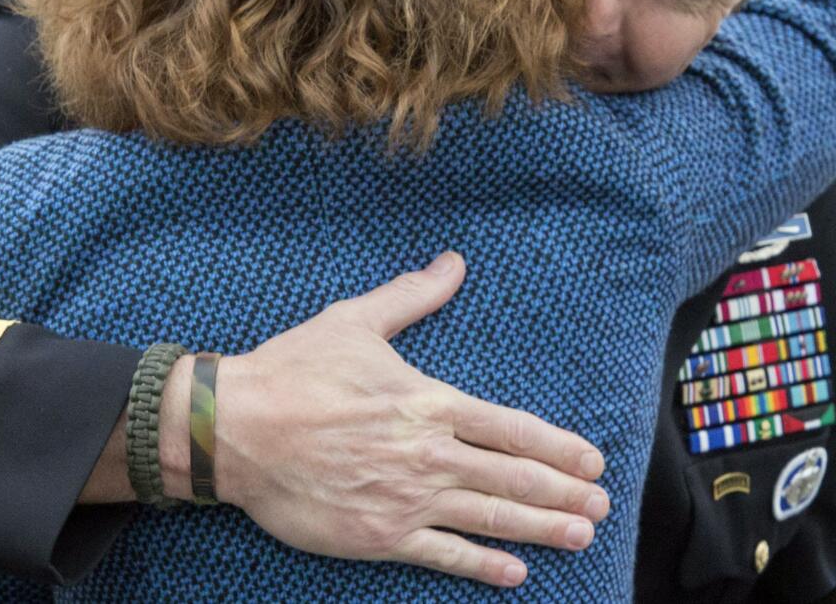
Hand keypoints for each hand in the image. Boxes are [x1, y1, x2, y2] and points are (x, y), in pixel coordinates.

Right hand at [203, 252, 609, 587]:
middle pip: (513, 478)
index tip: (591, 459)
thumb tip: (453, 262)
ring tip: (580, 535)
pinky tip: (513, 573)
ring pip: (489, 519)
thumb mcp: (355, 321)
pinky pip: (442, 556)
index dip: (558, 446)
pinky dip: (482, 566)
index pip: (511, 427)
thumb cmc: (294, 371)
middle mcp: (426, 455)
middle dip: (564, 493)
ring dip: (541, 529)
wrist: (234, 428)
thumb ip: (412, 296)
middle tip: (601, 506)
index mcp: (427, 402)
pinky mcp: (377, 536)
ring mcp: (404, 500)